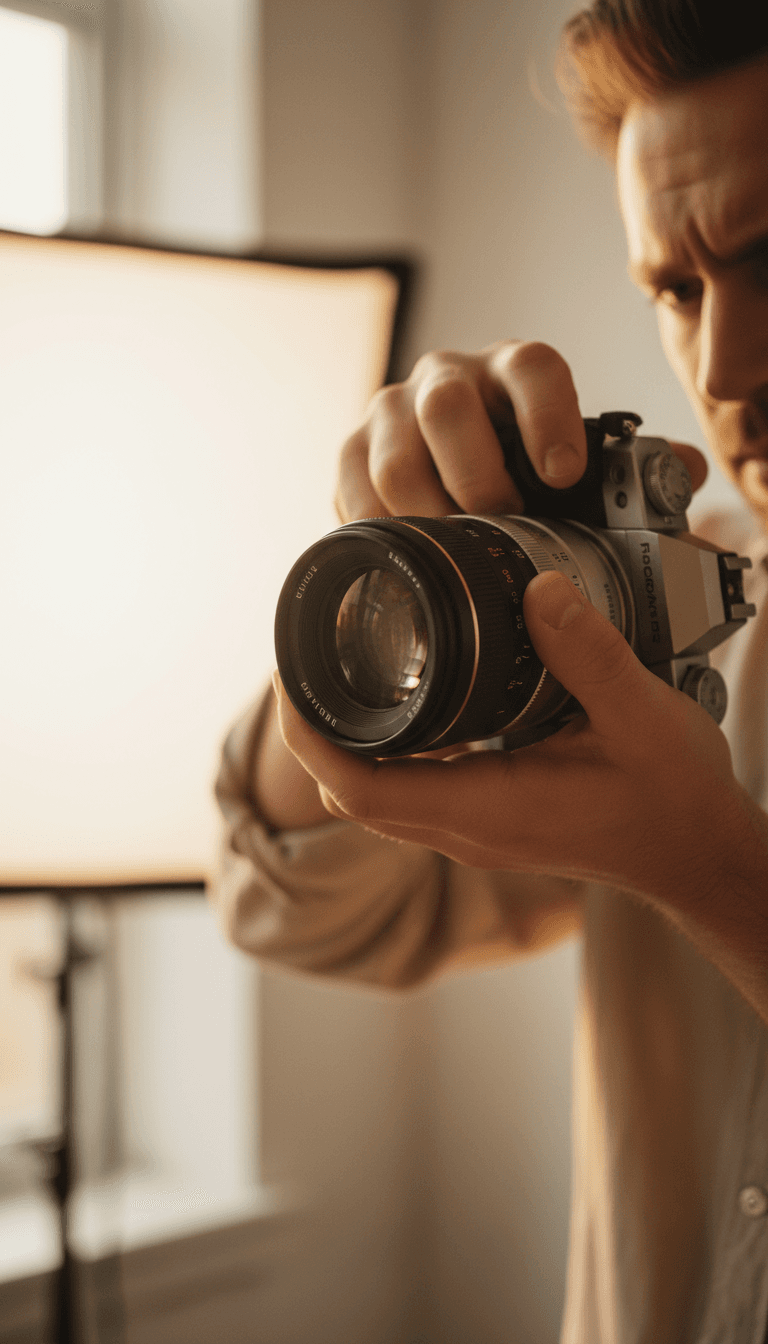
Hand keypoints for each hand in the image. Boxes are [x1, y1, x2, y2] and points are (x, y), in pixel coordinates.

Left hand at [273, 569, 742, 906]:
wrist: (697, 853)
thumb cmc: (672, 799)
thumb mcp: (641, 717)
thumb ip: (590, 652)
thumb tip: (537, 588)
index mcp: (486, 808)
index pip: (355, 786)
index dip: (307, 729)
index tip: (291, 665)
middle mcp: (464, 828)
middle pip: (346, 789)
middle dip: (311, 724)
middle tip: (305, 650)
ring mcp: (471, 829)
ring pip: (373, 792)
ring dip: (344, 737)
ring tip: (340, 662)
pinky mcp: (485, 819)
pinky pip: (408, 788)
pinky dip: (386, 746)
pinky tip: (406, 695)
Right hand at [335, 340, 707, 522]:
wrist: (450, 477)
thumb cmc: (523, 472)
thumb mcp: (579, 467)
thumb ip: (631, 470)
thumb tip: (684, 469)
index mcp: (514, 371)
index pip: (533, 368)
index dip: (548, 416)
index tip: (563, 472)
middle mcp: (448, 378)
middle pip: (446, 406)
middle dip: (474, 474)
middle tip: (500, 520)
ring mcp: (393, 412)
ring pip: (392, 450)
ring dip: (424, 507)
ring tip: (454, 547)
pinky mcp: (351, 452)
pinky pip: (349, 485)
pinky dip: (377, 524)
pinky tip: (406, 552)